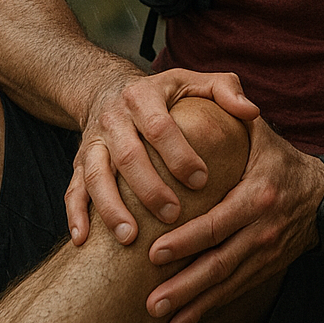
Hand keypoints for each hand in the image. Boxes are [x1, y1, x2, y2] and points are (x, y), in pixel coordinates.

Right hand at [66, 68, 258, 248]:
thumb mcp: (193, 81)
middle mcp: (113, 118)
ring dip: (110, 208)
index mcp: (143, 97)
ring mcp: (92, 142)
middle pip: (127, 155)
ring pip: (95, 176)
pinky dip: (75, 215)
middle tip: (173, 215)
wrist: (108, 89)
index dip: (179, 154)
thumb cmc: (164, 94)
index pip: (160, 127)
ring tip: (129, 237)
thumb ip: (225, 90)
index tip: (202, 180)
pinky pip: (72, 189)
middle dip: (149, 188)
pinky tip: (83, 241)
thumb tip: (251, 111)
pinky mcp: (78, 162)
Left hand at [144, 118, 323, 322]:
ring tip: (162, 320)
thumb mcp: (261, 134)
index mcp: (257, 195)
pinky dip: (208, 310)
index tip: (154, 252)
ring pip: (226, 284)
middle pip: (219, 263)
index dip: (186, 240)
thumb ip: (234, 113)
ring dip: (193, 305)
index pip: (217, 222)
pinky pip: (234, 293)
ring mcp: (266, 254)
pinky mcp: (265, 269)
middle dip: (184, 285)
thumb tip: (213, 93)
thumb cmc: (281, 160)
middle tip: (151, 300)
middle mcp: (262, 230)